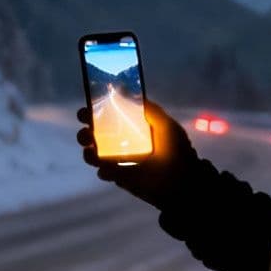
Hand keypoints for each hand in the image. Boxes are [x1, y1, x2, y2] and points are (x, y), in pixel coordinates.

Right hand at [76, 100, 198, 209]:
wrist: (185, 182)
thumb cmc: (177, 150)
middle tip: (86, 134)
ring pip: (94, 155)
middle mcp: (121, 141)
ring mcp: (118, 161)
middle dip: (84, 134)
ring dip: (89, 153)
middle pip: (93, 135)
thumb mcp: (165, 126)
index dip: (92, 112)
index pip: (105, 116)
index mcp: (130, 125)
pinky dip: (103, 171)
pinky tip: (108, 171)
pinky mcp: (120, 178)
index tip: (85, 111)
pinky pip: (104, 173)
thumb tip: (125, 88)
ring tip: (92, 153)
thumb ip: (147, 109)